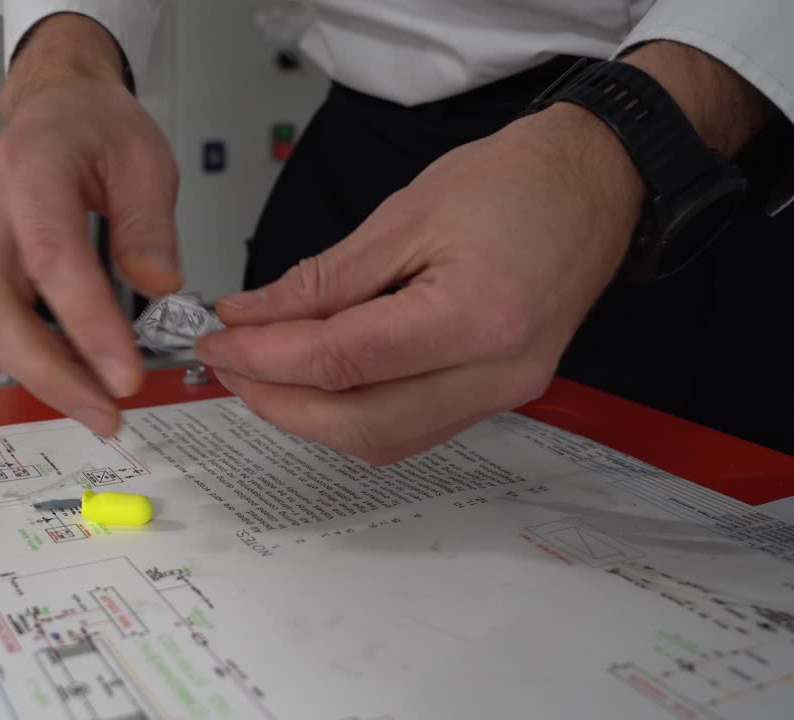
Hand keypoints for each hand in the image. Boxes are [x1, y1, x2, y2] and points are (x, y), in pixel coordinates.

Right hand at [0, 14, 180, 434]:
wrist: (54, 107)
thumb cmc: (95, 126)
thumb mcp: (144, 156)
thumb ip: (149, 224)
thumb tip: (157, 290)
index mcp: (32, 170)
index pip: (52, 259)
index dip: (87, 325)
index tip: (125, 376)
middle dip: (49, 374)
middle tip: (106, 412)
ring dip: (37, 376)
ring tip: (97, 406)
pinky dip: (31, 361)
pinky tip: (76, 378)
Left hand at [196, 103, 644, 463]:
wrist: (596, 184)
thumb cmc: (515, 183)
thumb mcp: (404, 215)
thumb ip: (322, 280)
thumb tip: (252, 318)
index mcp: (475, 317)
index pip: (342, 361)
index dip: (266, 359)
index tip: (219, 344)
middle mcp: (497, 373)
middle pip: (361, 424)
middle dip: (279, 403)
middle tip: (229, 368)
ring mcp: (505, 394)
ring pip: (384, 440)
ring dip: (312, 418)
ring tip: (264, 374)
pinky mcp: (499, 396)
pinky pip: (412, 430)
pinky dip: (353, 415)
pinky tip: (319, 383)